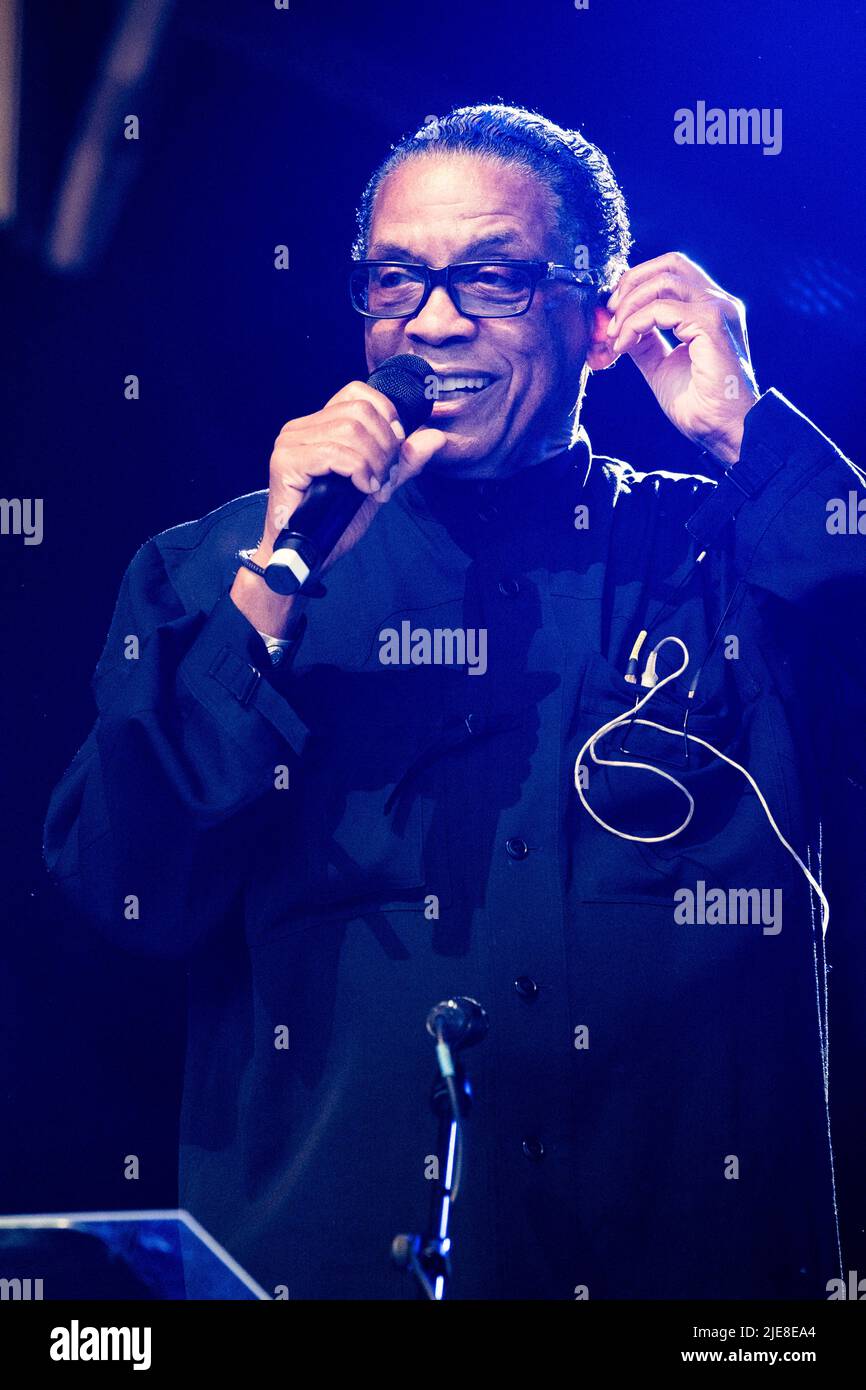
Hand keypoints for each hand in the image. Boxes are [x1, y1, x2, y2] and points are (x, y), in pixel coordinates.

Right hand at [230, 380, 445, 634]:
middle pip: (359, 412)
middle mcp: (300, 427)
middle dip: (383, 447)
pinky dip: (358, 471)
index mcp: (319, 424)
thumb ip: (404, 461)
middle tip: (382, 477)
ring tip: (371, 487)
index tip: (394, 449)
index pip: (357, 393)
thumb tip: (436, 438)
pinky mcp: (286, 462)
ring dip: (372, 463)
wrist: (309, 557)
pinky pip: (335, 453)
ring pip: (350, 431)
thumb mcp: (379, 485)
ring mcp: (291, 443)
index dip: (386, 416)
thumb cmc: (335, 522)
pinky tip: (362, 489)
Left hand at [605, 252, 759, 463]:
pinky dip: (635, 324)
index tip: (614, 315)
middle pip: (669, 264)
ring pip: (664, 281)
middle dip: (632, 283)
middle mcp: (718, 302)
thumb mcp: (662, 366)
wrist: (724, 430)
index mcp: (710, 309)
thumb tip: (620, 327)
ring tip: (615, 334)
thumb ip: (645, 342)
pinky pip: (661, 310)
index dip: (638, 284)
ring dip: (630, 305)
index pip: (672, 273)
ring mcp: (718, 309)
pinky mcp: (712, 324)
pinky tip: (624, 345)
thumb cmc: (701, 405)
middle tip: (611, 313)